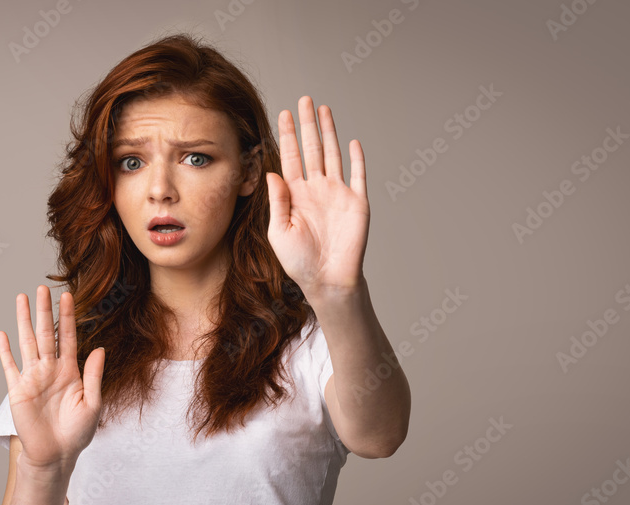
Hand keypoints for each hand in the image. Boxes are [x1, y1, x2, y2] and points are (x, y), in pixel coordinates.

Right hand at [0, 285, 104, 471]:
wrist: (56, 455)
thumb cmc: (77, 433)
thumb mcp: (92, 403)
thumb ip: (93, 375)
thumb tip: (98, 348)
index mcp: (70, 371)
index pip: (69, 337)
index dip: (68, 317)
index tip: (67, 295)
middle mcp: (50, 370)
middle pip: (46, 333)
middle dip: (44, 311)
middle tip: (41, 288)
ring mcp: (33, 378)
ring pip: (27, 342)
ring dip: (24, 321)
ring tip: (21, 299)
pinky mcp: (18, 390)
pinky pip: (10, 366)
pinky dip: (5, 351)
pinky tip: (2, 334)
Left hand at [265, 95, 370, 295]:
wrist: (327, 280)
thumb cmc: (299, 262)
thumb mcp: (279, 232)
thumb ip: (277, 202)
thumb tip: (272, 173)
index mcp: (295, 194)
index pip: (290, 157)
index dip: (286, 135)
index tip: (282, 113)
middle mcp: (316, 189)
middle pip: (311, 148)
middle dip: (307, 124)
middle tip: (304, 100)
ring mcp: (338, 193)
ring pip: (333, 154)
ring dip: (329, 132)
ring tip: (324, 109)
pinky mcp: (357, 203)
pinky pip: (358, 175)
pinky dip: (357, 158)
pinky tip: (352, 141)